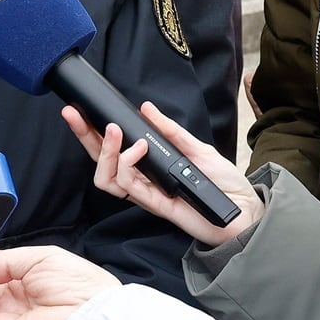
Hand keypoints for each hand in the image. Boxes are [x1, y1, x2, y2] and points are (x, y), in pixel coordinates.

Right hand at [62, 100, 260, 245]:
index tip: (79, 111)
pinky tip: (139, 148)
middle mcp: (142, 180)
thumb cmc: (223, 183)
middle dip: (84, 137)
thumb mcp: (197, 148)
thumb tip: (146, 108)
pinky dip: (128, 163)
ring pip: (106, 177)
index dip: (91, 132)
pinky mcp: (155, 205)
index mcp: (148, 166)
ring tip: (116, 131)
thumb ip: (170, 131)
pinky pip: (128, 186)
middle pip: (99, 162)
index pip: (111, 149)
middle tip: (75, 115)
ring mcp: (146, 193)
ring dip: (106, 151)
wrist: (243, 210)